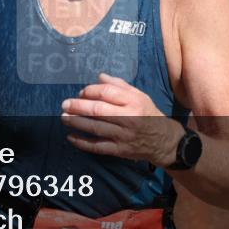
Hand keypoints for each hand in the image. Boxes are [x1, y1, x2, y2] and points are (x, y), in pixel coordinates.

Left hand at [60, 73, 183, 166]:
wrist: (164, 142)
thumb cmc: (149, 115)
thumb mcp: (140, 96)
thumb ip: (120, 85)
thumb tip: (99, 77)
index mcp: (134, 101)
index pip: (107, 92)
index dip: (90, 91)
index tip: (81, 93)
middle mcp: (129, 118)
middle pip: (98, 110)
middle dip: (78, 106)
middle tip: (65, 105)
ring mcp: (123, 136)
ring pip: (95, 128)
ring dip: (76, 122)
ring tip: (64, 118)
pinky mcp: (120, 150)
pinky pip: (97, 147)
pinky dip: (82, 142)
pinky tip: (71, 137)